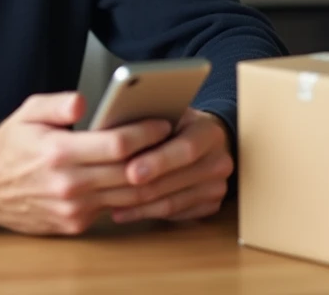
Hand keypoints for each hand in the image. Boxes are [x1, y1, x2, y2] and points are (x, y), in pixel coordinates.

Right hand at [0, 92, 172, 234]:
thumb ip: (58, 104)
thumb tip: (82, 101)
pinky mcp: (75, 224)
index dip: (146, 133)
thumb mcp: (27, 112)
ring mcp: (73, 209)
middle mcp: (68, 184)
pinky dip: (132, 195)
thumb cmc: (9, 147)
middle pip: (130, 173)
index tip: (163, 122)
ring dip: (153, 179)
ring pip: (128, 196)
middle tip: (176, 139)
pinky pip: (113, 209)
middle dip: (158, 156)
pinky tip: (144, 178)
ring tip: (169, 158)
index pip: (118, 145)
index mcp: (59, 152)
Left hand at [110, 108, 232, 223]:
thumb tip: (109, 132)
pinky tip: (125, 210)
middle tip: (109, 193)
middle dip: (140, 189)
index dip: (158, 162)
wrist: (205, 140)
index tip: (130, 171)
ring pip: (172, 203)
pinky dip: (147, 214)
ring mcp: (217, 187)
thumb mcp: (166, 112)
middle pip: (176, 181)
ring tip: (108, 203)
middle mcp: (220, 161)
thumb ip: (147, 121)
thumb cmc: (176, 123)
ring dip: (138, 206)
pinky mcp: (210, 206)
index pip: (186, 150)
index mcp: (209, 132)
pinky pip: (174, 215)